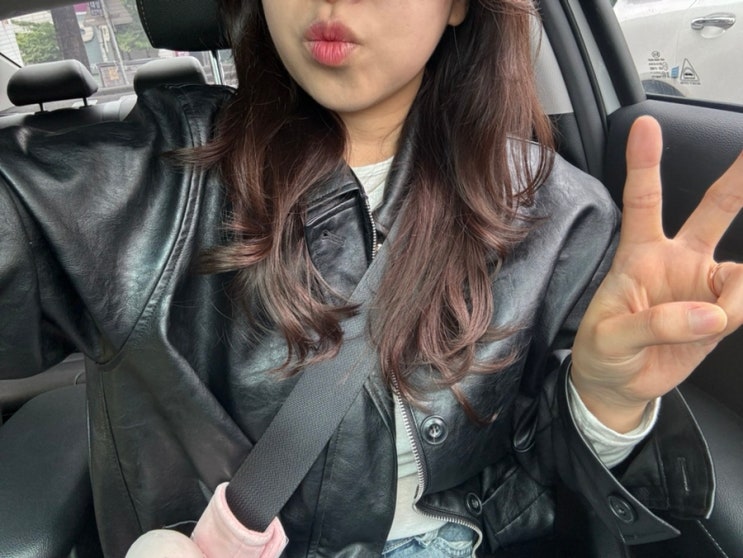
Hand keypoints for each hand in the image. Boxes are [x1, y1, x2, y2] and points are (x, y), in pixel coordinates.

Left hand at [571, 116, 742, 431]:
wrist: (618, 385)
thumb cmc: (604, 351)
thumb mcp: (610, 338)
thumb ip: (654, 324)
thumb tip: (710, 314)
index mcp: (637, 255)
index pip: (642, 200)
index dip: (645, 163)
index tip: (644, 124)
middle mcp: (675, 260)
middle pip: (713, 210)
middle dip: (739, 178)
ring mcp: (701, 284)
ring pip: (741, 270)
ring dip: (736, 296)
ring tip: (711, 322)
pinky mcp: (721, 311)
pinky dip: (740, 312)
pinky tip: (721, 323)